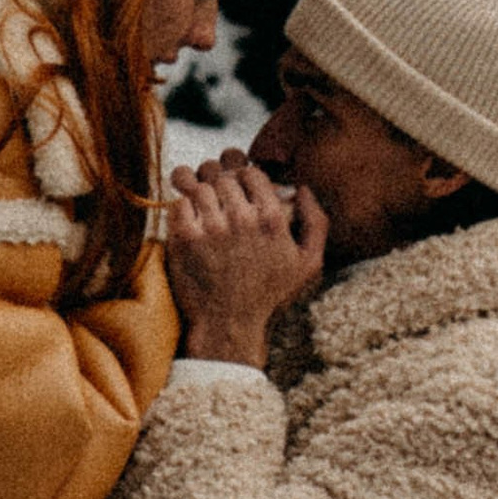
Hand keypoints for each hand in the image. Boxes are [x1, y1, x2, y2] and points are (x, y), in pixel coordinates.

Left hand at [164, 151, 326, 368]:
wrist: (228, 325)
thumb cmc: (268, 296)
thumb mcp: (309, 264)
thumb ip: (317, 222)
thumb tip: (303, 188)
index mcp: (272, 219)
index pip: (251, 173)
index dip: (243, 179)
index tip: (238, 194)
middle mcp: (242, 219)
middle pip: (223, 176)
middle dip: (219, 185)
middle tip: (218, 202)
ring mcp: (211, 227)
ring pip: (200, 185)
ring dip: (200, 194)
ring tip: (204, 212)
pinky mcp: (185, 237)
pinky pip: (180, 202)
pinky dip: (183, 207)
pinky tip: (191, 223)